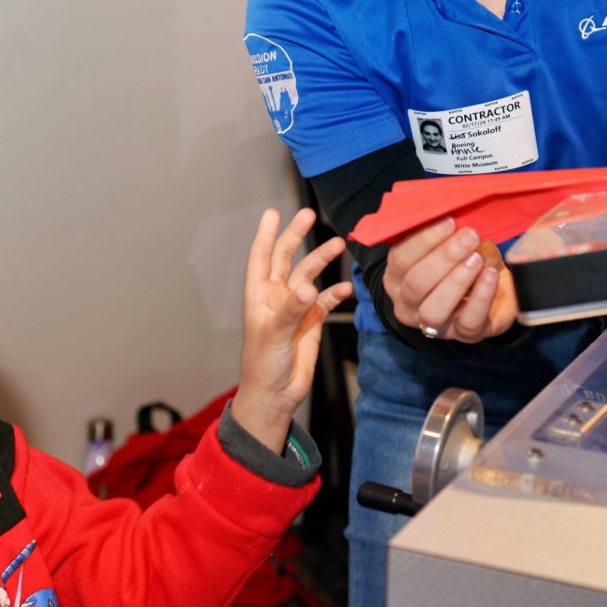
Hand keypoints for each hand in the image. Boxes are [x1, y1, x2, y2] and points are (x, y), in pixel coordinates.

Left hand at [234, 208, 354, 452]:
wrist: (276, 394)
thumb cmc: (263, 364)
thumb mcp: (274, 334)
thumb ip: (293, 309)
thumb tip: (310, 285)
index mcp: (259, 295)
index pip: (260, 257)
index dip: (266, 234)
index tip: (274, 212)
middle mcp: (277, 297)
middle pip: (286, 258)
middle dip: (297, 236)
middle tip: (310, 214)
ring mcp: (296, 307)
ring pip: (310, 275)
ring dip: (322, 260)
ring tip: (339, 245)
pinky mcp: (312, 321)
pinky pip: (326, 299)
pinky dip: (336, 291)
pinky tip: (347, 286)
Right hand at [381, 218, 518, 344]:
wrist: (495, 287)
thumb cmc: (465, 259)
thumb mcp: (449, 242)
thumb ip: (444, 230)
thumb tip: (450, 208)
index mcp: (397, 277)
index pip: (400, 258)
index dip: (424, 239)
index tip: (449, 220)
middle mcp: (408, 304)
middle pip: (416, 283)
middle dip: (444, 257)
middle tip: (469, 235)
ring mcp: (434, 324)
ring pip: (434, 309)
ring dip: (457, 280)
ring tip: (476, 258)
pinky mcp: (464, 335)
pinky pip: (469, 322)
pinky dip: (481, 297)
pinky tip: (490, 275)